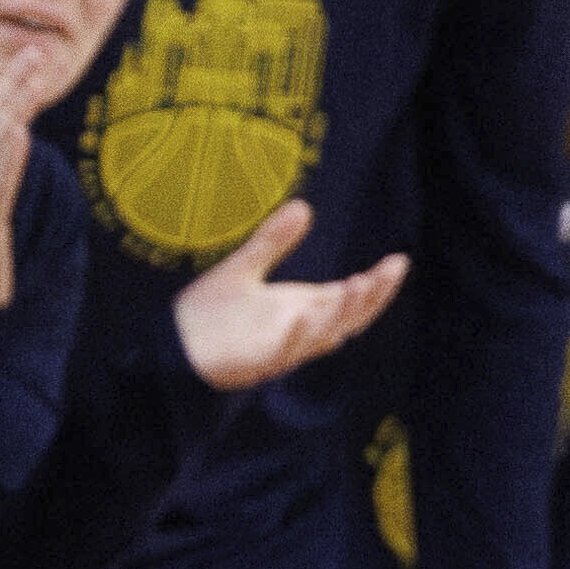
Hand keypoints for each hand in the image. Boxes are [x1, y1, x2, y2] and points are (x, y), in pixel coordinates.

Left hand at [174, 198, 404, 388]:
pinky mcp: (254, 361)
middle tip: (389, 273)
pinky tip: (301, 314)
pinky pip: (280, 351)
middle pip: (347, 319)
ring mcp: (279, 347)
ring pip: (322, 336)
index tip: (398, 261)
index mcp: (300, 308)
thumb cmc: (209, 314)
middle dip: (371, 298)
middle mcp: (297, 330)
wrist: (172, 347)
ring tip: (356, 286)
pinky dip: (294, 335)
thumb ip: (273, 241)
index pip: (348, 298)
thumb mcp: (244, 267)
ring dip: (340, 313)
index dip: (376, 284)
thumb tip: (304, 207)